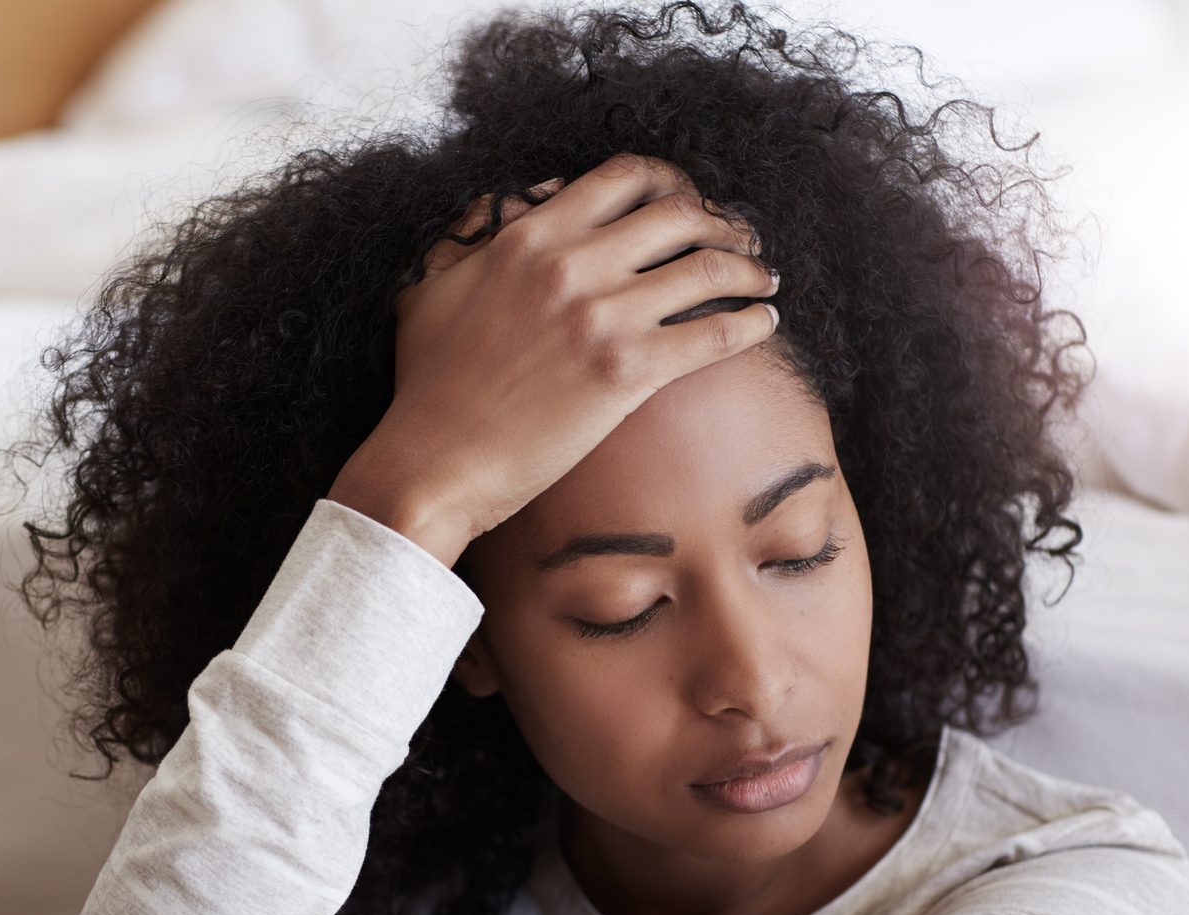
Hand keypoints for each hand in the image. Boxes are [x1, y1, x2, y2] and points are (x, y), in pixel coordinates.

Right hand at [331, 152, 777, 563]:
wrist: (434, 463)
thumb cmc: (425, 386)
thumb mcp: (430, 289)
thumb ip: (472, 239)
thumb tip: (507, 208)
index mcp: (528, 237)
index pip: (624, 178)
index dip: (671, 184)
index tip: (689, 204)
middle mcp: (570, 264)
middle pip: (679, 216)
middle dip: (722, 225)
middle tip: (741, 244)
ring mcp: (601, 317)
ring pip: (707, 269)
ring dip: (748, 271)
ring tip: (763, 283)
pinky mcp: (626, 372)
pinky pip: (713, 334)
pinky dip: (749, 325)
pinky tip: (762, 326)